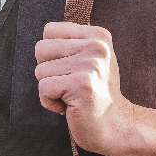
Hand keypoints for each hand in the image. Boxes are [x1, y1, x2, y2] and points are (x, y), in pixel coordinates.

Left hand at [34, 21, 132, 154]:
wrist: (115, 126)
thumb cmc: (95, 94)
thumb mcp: (89, 59)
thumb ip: (71, 42)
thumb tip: (45, 33)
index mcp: (98, 35)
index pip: (50, 30)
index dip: (51, 54)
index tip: (71, 69)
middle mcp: (97, 46)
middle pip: (41, 48)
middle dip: (47, 71)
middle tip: (70, 85)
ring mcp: (91, 65)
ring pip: (40, 70)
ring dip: (50, 89)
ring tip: (72, 96)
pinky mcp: (82, 85)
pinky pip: (44, 88)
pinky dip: (50, 102)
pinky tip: (69, 106)